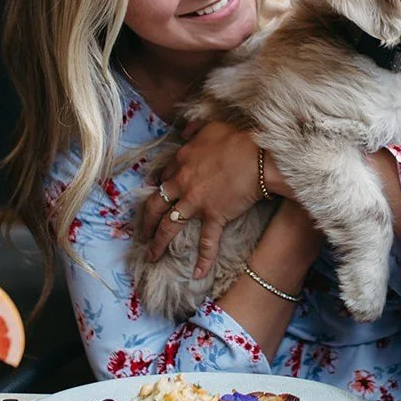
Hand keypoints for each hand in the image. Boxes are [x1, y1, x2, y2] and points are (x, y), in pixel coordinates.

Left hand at [141, 121, 262, 278]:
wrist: (259, 156)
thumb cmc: (238, 138)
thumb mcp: (211, 126)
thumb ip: (194, 129)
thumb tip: (184, 131)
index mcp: (181, 161)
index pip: (163, 177)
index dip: (156, 187)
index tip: (152, 195)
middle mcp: (183, 183)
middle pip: (155, 204)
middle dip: (145, 221)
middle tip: (141, 233)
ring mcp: (196, 202)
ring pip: (169, 226)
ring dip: (158, 243)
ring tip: (151, 256)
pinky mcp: (214, 216)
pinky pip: (207, 242)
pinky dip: (203, 260)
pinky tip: (197, 275)